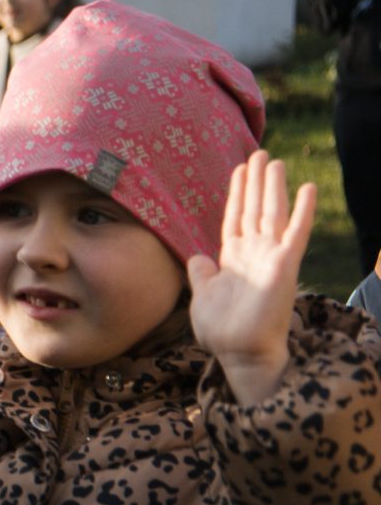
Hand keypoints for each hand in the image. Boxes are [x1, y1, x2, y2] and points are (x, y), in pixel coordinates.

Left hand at [189, 150, 314, 405]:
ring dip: (273, 186)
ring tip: (274, 160)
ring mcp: (271, 257)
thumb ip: (201, 275)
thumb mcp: (202, 297)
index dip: (237, 193)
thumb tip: (196, 257)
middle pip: (254, 208)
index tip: (239, 169)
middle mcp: (253, 253)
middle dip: (255, 181)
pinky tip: (308, 187)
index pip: (235, 217)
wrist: (239, 352)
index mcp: (233, 259)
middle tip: (258, 152)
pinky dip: (303, 210)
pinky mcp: (285, 264)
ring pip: (272, 212)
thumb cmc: (222, 331)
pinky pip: (296, 232)